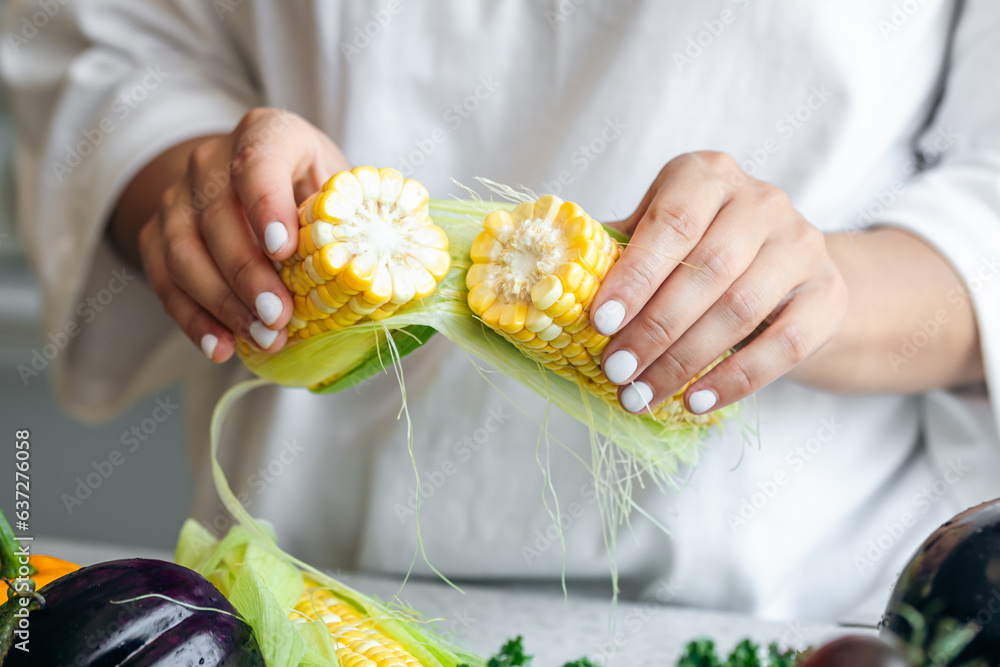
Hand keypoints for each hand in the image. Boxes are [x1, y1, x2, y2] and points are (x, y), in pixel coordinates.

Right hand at [134, 108, 347, 361]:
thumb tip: (386, 277)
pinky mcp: (156, 234)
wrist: (243, 178)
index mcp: (268, 134)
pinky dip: (193, 319)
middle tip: (279, 317)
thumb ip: (353, 219)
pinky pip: (165, 281)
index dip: (268, 205)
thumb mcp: (337, 187)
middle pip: (217, 217)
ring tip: (263, 338)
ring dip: (222, 304)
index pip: (258, 162)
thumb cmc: (307, 186)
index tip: (284, 251)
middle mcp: (212, 160)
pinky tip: (223, 347)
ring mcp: (177, 197)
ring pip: (183, 252)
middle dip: (248, 274)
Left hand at [591, 151, 847, 414]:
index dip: (635, 275)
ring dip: (685, 360)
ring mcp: (802, 245)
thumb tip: (552, 285)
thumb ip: (617, 252)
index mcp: (707, 175)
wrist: (788, 274)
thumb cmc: (700, 252)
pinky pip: (783, 345)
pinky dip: (736, 380)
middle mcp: (761, 200)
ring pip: (741, 309)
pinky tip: (695, 401)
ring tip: (643, 394)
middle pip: (707, 270)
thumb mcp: (659, 237)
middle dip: (655, 328)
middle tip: (617, 371)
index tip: (600, 323)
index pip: (671, 222)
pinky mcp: (828, 294)